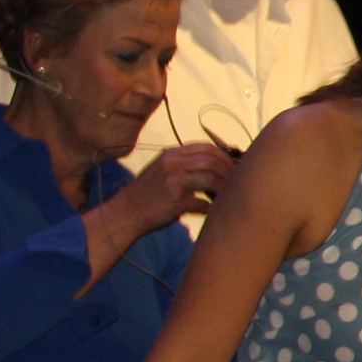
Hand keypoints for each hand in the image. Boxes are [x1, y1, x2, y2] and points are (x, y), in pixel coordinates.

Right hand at [106, 142, 233, 242]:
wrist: (125, 213)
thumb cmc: (149, 194)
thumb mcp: (164, 170)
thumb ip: (186, 164)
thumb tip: (219, 165)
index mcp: (171, 155)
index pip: (206, 148)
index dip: (224, 156)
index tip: (233, 166)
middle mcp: (172, 164)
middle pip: (212, 161)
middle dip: (228, 171)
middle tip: (236, 182)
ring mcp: (173, 182)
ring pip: (211, 178)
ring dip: (223, 188)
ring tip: (227, 195)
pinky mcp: (175, 201)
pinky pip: (203, 203)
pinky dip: (212, 208)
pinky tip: (214, 211)